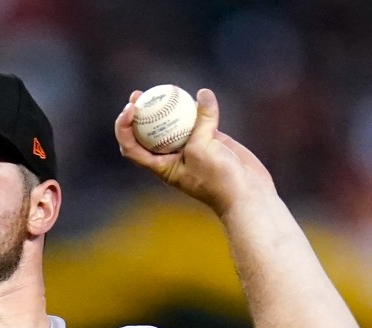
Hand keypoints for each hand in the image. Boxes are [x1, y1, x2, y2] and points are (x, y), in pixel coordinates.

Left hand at [114, 88, 276, 216]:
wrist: (247, 194)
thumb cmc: (218, 179)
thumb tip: (203, 94)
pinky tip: (199, 94)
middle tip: (137, 95)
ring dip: (166, 108)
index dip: (124, 128)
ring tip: (164, 89)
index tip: (129, 110)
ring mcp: (190, 148)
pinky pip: (198, 121)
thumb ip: (200, 120)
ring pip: (173, 125)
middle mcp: (171, 157)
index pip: (132, 147)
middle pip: (147, 133)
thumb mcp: (202, 149)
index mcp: (161, 166)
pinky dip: (197, 108)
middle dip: (139, 113)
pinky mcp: (209, 141)